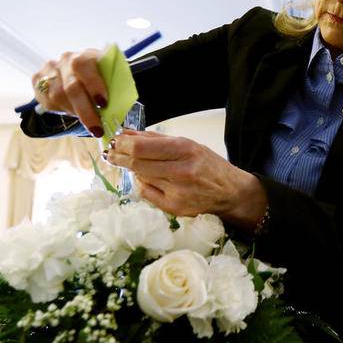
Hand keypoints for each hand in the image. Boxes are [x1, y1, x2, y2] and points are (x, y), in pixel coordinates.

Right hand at [31, 49, 106, 136]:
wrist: (81, 76)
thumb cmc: (101, 80)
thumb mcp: (111, 80)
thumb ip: (114, 88)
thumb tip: (120, 110)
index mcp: (86, 56)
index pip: (83, 65)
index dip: (93, 85)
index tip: (103, 104)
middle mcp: (66, 59)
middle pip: (71, 87)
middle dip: (85, 111)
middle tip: (96, 129)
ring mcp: (50, 69)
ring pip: (58, 96)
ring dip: (74, 112)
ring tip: (88, 121)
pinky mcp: (38, 80)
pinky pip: (47, 100)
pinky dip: (62, 110)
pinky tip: (73, 112)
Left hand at [105, 129, 267, 229]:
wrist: (230, 193)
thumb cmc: (209, 165)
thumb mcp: (188, 145)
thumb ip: (156, 140)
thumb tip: (126, 134)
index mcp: (186, 150)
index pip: (142, 148)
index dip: (123, 144)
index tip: (116, 141)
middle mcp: (181, 172)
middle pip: (137, 163)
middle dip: (120, 156)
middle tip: (112, 153)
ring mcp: (177, 192)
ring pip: (140, 177)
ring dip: (134, 169)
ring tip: (137, 164)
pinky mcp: (174, 208)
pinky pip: (146, 193)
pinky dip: (144, 184)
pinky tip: (151, 179)